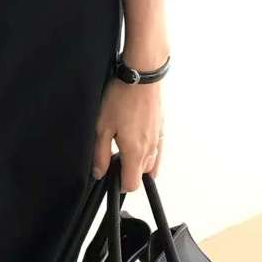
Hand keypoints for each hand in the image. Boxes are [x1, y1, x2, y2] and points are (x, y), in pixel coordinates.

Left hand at [91, 75, 163, 191]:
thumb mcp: (102, 126)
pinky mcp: (162, 129)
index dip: (119, 184)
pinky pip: (157, 150)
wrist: (142, 76)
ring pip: (150, 163)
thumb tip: (99, 172)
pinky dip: (147, 151)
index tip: (109, 174)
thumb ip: (100, 153)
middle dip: (127, 171)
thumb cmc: (121, 97)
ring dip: (137, 161)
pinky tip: (134, 136)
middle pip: (141, 175)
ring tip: (122, 142)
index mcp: (136, 153)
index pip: (132, 185)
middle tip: (112, 154)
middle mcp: (151, 150)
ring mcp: (159, 140)